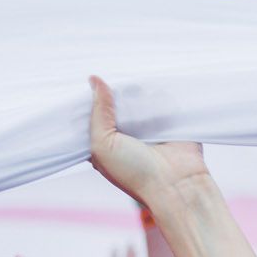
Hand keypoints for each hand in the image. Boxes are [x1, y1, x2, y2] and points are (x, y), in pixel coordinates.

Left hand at [88, 76, 210, 209]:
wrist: (176, 183)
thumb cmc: (136, 173)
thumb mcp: (102, 145)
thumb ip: (98, 113)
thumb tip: (94, 80)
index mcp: (106, 143)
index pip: (92, 115)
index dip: (87, 99)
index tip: (81, 80)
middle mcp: (125, 134)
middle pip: (113, 102)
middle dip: (110, 88)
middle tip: (104, 73)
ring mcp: (147, 125)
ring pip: (135, 97)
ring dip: (132, 87)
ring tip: (128, 74)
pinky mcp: (167, 119)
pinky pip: (157, 96)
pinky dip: (154, 88)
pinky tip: (149, 80)